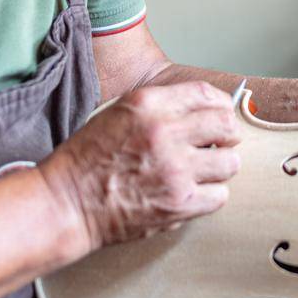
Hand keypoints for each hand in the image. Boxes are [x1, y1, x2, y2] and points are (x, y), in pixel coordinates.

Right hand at [37, 82, 240, 257]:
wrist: (67, 203)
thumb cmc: (89, 159)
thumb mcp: (120, 112)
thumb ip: (161, 107)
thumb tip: (206, 111)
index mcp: (148, 104)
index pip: (206, 94)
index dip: (220, 105)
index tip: (220, 115)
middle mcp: (165, 132)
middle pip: (227, 125)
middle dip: (227, 135)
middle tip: (218, 144)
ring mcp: (175, 169)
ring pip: (230, 162)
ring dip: (219, 167)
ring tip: (202, 172)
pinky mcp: (179, 203)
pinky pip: (219, 195)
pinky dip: (209, 196)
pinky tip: (191, 193)